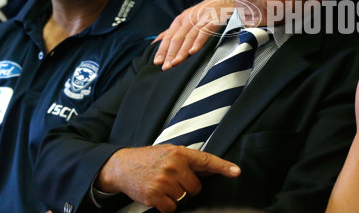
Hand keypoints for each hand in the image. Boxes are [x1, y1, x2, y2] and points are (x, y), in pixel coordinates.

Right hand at [96, 145, 240, 212]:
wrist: (122, 166)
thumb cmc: (149, 159)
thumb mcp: (170, 152)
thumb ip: (189, 161)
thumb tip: (212, 170)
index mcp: (179, 153)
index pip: (206, 160)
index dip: (223, 167)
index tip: (236, 172)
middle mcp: (173, 166)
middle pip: (196, 187)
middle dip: (188, 187)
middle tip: (174, 180)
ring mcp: (164, 181)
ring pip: (184, 198)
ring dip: (176, 196)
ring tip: (163, 185)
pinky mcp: (154, 195)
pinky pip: (172, 208)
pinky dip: (166, 205)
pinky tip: (158, 194)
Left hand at [153, 0, 234, 69]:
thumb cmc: (203, 12)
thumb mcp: (185, 18)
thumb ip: (171, 31)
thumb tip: (155, 42)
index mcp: (180, 20)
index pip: (168, 36)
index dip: (162, 49)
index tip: (157, 61)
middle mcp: (188, 19)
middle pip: (177, 38)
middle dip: (170, 53)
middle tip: (165, 67)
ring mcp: (200, 20)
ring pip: (189, 37)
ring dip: (182, 51)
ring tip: (176, 63)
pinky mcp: (212, 22)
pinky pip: (204, 33)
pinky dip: (198, 42)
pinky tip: (193, 52)